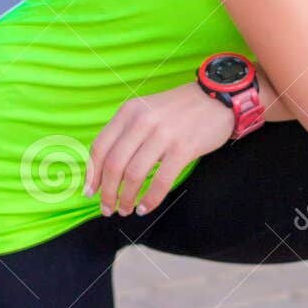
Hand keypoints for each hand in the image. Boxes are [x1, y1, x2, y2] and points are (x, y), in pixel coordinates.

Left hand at [84, 83, 235, 216]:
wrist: (216, 97)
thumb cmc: (179, 109)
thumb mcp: (146, 111)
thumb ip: (127, 133)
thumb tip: (106, 169)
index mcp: (129, 112)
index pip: (100, 147)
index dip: (92, 174)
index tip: (90, 193)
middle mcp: (142, 121)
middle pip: (114, 165)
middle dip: (107, 193)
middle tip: (108, 209)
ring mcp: (163, 135)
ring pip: (134, 175)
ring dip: (126, 198)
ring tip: (126, 210)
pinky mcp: (183, 148)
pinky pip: (161, 181)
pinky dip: (150, 199)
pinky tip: (146, 208)